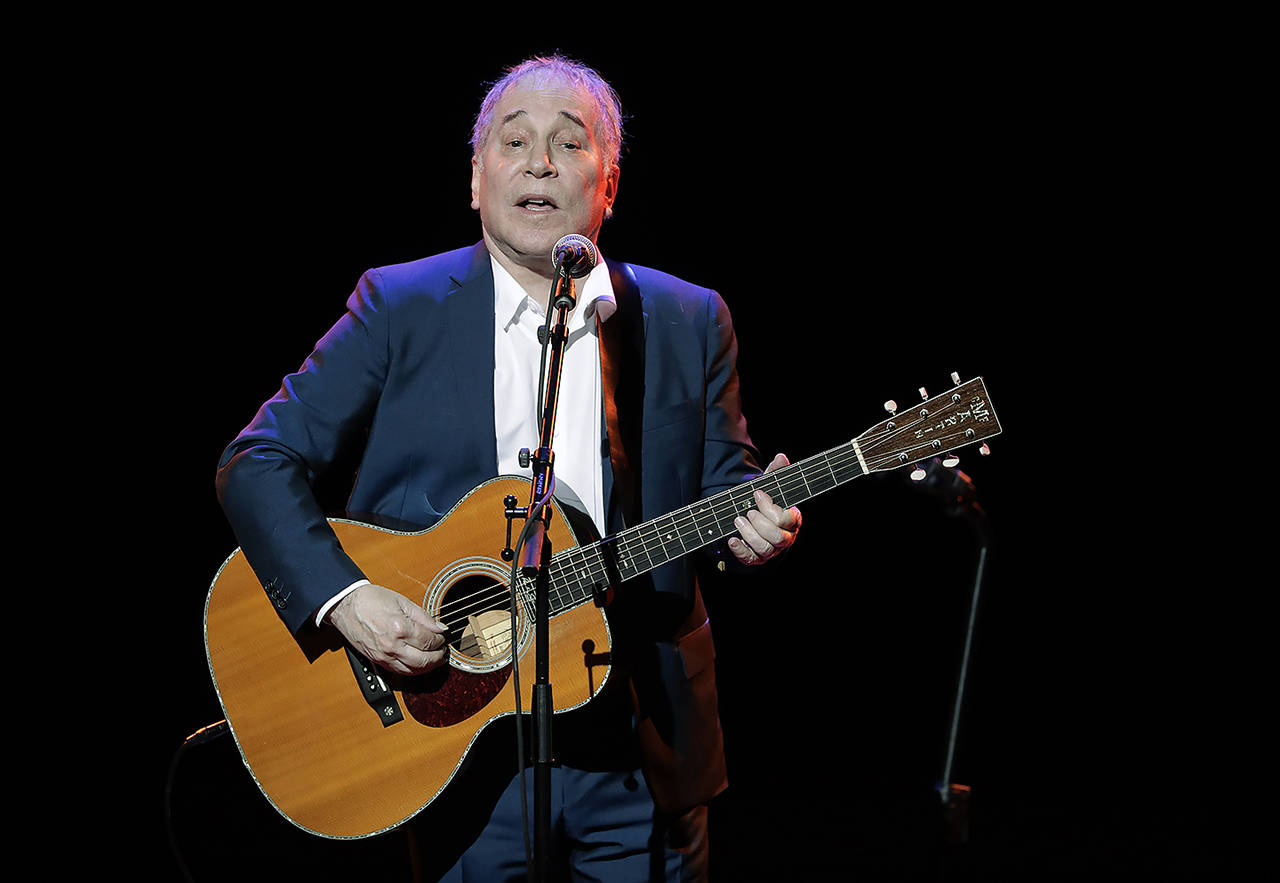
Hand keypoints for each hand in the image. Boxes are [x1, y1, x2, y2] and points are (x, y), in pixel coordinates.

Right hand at [326, 583, 448, 675]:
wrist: (346, 606)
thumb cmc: (371, 600)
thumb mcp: (402, 602)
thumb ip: (424, 617)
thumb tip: (440, 628)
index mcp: (400, 628)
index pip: (429, 641)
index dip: (440, 640)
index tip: (443, 636)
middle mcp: (392, 646)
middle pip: (424, 660)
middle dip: (438, 657)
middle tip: (444, 651)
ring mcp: (384, 656)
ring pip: (413, 671)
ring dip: (428, 667)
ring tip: (435, 659)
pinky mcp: (378, 661)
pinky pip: (400, 672)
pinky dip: (413, 670)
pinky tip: (419, 664)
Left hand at [727, 453, 801, 565]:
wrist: (755, 519)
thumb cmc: (765, 503)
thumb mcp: (770, 487)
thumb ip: (776, 473)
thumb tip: (781, 457)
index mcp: (792, 520)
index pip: (786, 519)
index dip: (770, 507)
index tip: (757, 494)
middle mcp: (785, 538)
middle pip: (777, 537)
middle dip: (760, 523)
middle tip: (748, 511)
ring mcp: (772, 550)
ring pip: (765, 548)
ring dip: (749, 534)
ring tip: (737, 520)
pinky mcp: (757, 558)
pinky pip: (751, 559)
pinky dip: (740, 550)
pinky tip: (732, 540)